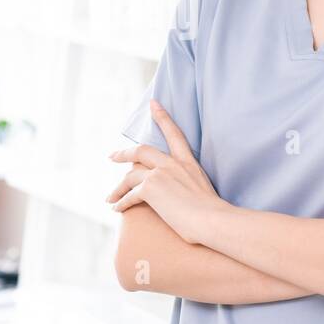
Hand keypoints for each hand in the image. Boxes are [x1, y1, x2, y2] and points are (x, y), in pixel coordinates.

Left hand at [105, 100, 225, 244]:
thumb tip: (184, 197)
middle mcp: (172, 164)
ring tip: (110, 197)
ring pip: (130, 175)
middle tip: (113, 156)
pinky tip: (117, 209)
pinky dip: (121, 202)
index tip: (153, 104)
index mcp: (188, 162)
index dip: (163, 117)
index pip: (174, 134)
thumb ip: (190, 185)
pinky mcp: (150, 188)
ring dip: (118, 188)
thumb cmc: (214, 214)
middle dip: (124, 153)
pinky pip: (130, 195)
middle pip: (142, 151)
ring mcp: (160, 174)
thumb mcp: (203, 189)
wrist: (213, 220)